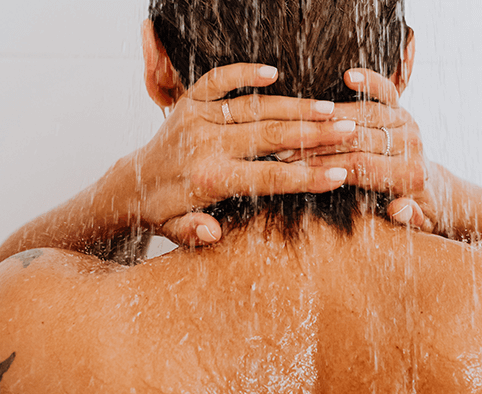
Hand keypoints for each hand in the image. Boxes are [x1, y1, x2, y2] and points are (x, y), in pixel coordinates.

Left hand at [121, 63, 360, 245]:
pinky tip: (274, 72)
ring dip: (294, 106)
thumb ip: (196, 233)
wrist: (131, 183)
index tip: (340, 174)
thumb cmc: (165, 211)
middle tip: (350, 128)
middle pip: (270, 137)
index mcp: (208, 180)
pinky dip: (244, 73)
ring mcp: (197, 119)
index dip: (306, 177)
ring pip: (254, 108)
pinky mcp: (189, 101)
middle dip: (313, 133)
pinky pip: (219, 80)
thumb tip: (214, 233)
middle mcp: (205, 145)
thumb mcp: (178, 232)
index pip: (268, 178)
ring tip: (330, 107)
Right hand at [280, 69, 436, 231]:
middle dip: (319, 143)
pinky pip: (386, 91)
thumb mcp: (414, 221)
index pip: (359, 166)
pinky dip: (369, 82)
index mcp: (410, 175)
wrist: (431, 190)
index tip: (294, 167)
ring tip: (298, 121)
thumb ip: (408, 217)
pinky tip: (348, 76)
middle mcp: (411, 146)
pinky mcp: (402, 109)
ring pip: (366, 114)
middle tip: (284, 145)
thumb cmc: (413, 211)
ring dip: (329, 117)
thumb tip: (400, 208)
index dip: (324, 165)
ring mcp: (407, 124)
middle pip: (358, 139)